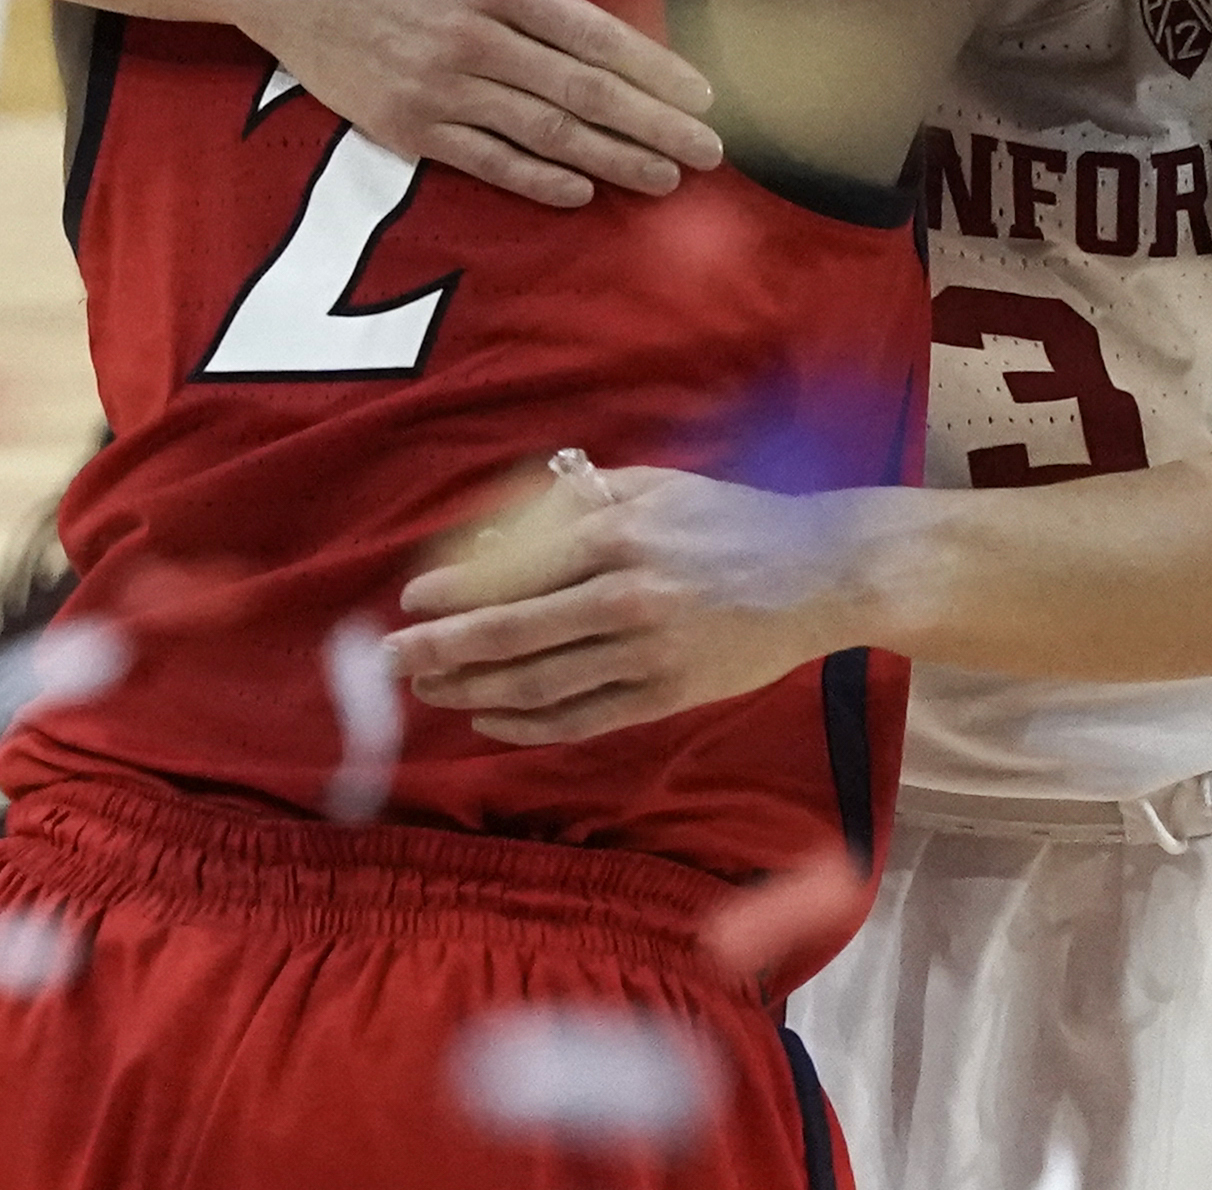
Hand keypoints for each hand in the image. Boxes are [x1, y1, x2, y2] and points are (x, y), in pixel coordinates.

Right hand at [224, 0, 721, 208]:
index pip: (593, 35)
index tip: (703, 96)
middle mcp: (472, 41)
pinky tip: (580, 190)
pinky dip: (536, 179)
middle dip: (653, 128)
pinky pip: (485, 161)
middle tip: (710, 154)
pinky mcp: (405, 127)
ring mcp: (437, 91)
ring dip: (611, 160)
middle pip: (581, 95)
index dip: (654, 70)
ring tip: (664, 178)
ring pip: (542, 135)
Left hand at [384, 469, 868, 745]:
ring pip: (539, 683)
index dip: (454, 592)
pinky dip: (527, 724)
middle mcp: (627, 597)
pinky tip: (488, 719)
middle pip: (513, 635)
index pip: (515, 573)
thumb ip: (580, 501)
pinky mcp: (667, 695)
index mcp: (620, 536)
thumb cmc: (730, 521)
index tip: (411, 600)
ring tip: (430, 688)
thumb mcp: (656, 486)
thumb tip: (501, 529)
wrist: (819, 574)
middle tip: (392, 658)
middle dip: (442, 648)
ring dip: (473, 690)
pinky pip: (581, 720)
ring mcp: (648, 654)